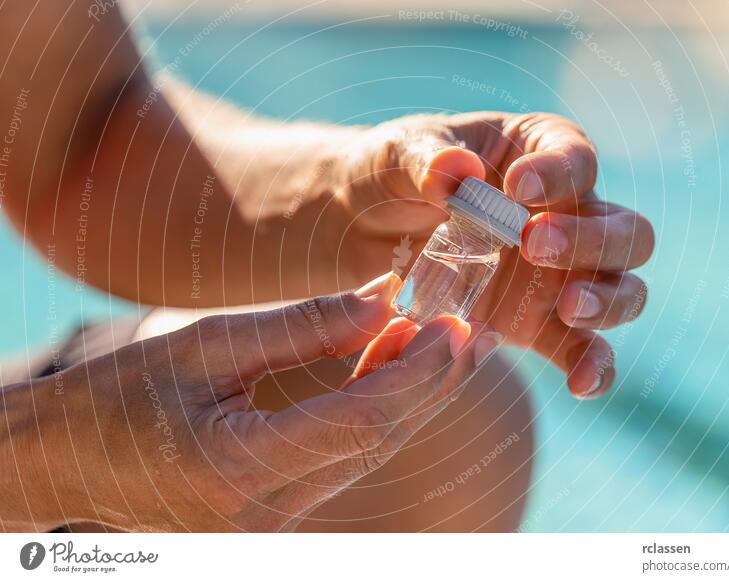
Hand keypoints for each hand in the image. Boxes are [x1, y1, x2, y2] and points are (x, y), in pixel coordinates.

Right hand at [43, 273, 496, 531]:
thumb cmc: (121, 393)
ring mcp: (271, 525)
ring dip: (408, 392)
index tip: (454, 324)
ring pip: (368, 451)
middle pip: (378, 440)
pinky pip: (344, 459)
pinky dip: (374, 410)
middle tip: (470, 325)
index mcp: (236, 467)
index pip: (362, 421)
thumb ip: (304, 325)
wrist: (67, 459)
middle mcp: (262, 513)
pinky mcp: (275, 516)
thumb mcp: (209, 342)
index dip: (418, 371)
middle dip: (431, 380)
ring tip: (439, 334)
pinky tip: (390, 363)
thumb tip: (386, 299)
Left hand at [338, 111, 653, 397]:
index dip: (559, 173)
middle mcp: (562, 213)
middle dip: (593, 240)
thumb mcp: (394, 156)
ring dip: (608, 301)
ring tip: (568, 306)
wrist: (356, 231)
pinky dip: (591, 366)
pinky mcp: (534, 323)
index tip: (516, 188)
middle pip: (624, 230)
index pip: (575, 157)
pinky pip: (580, 348)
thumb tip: (458, 170)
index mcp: (537, 152)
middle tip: (535, 245)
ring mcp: (555, 273)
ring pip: (620, 289)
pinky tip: (581, 385)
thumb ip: (425, 160)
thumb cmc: (385, 176)